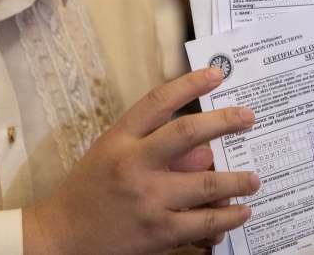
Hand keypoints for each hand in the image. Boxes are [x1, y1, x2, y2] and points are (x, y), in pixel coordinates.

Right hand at [24, 68, 259, 254]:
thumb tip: (204, 151)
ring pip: (206, 184)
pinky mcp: (158, 234)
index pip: (158, 101)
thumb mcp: (109, 155)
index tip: (216, 75)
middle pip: (188, 134)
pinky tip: (239, 213)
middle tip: (248, 117)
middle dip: (225, 121)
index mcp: (119, 140)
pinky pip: (203, 223)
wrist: (59, 240)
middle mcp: (134, 166)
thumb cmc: (87, 192)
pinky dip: (226, 218)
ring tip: (254, 180)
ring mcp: (148, 201)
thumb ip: (152, 146)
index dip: (190, 84)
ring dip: (237, 181)